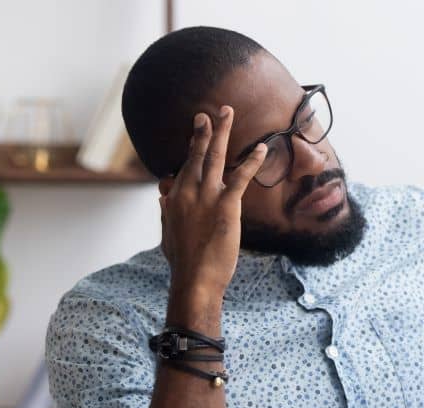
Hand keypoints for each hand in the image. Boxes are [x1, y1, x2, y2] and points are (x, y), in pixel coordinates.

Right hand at [159, 105, 266, 300]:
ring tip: (227, 113)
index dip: (192, 148)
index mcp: (174, 198)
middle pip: (197, 154)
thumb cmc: (183, 262)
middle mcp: (188, 191)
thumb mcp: (167, 234)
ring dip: (222, 132)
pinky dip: (252, 161)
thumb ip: (165, 214)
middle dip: (204, 131)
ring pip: (215, 156)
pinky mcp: (226, 205)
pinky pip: (241, 177)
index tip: (197, 132)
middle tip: (209, 113)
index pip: (184, 167)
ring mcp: (206, 196)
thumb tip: (162, 199)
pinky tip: (262, 148)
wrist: (194, 279)